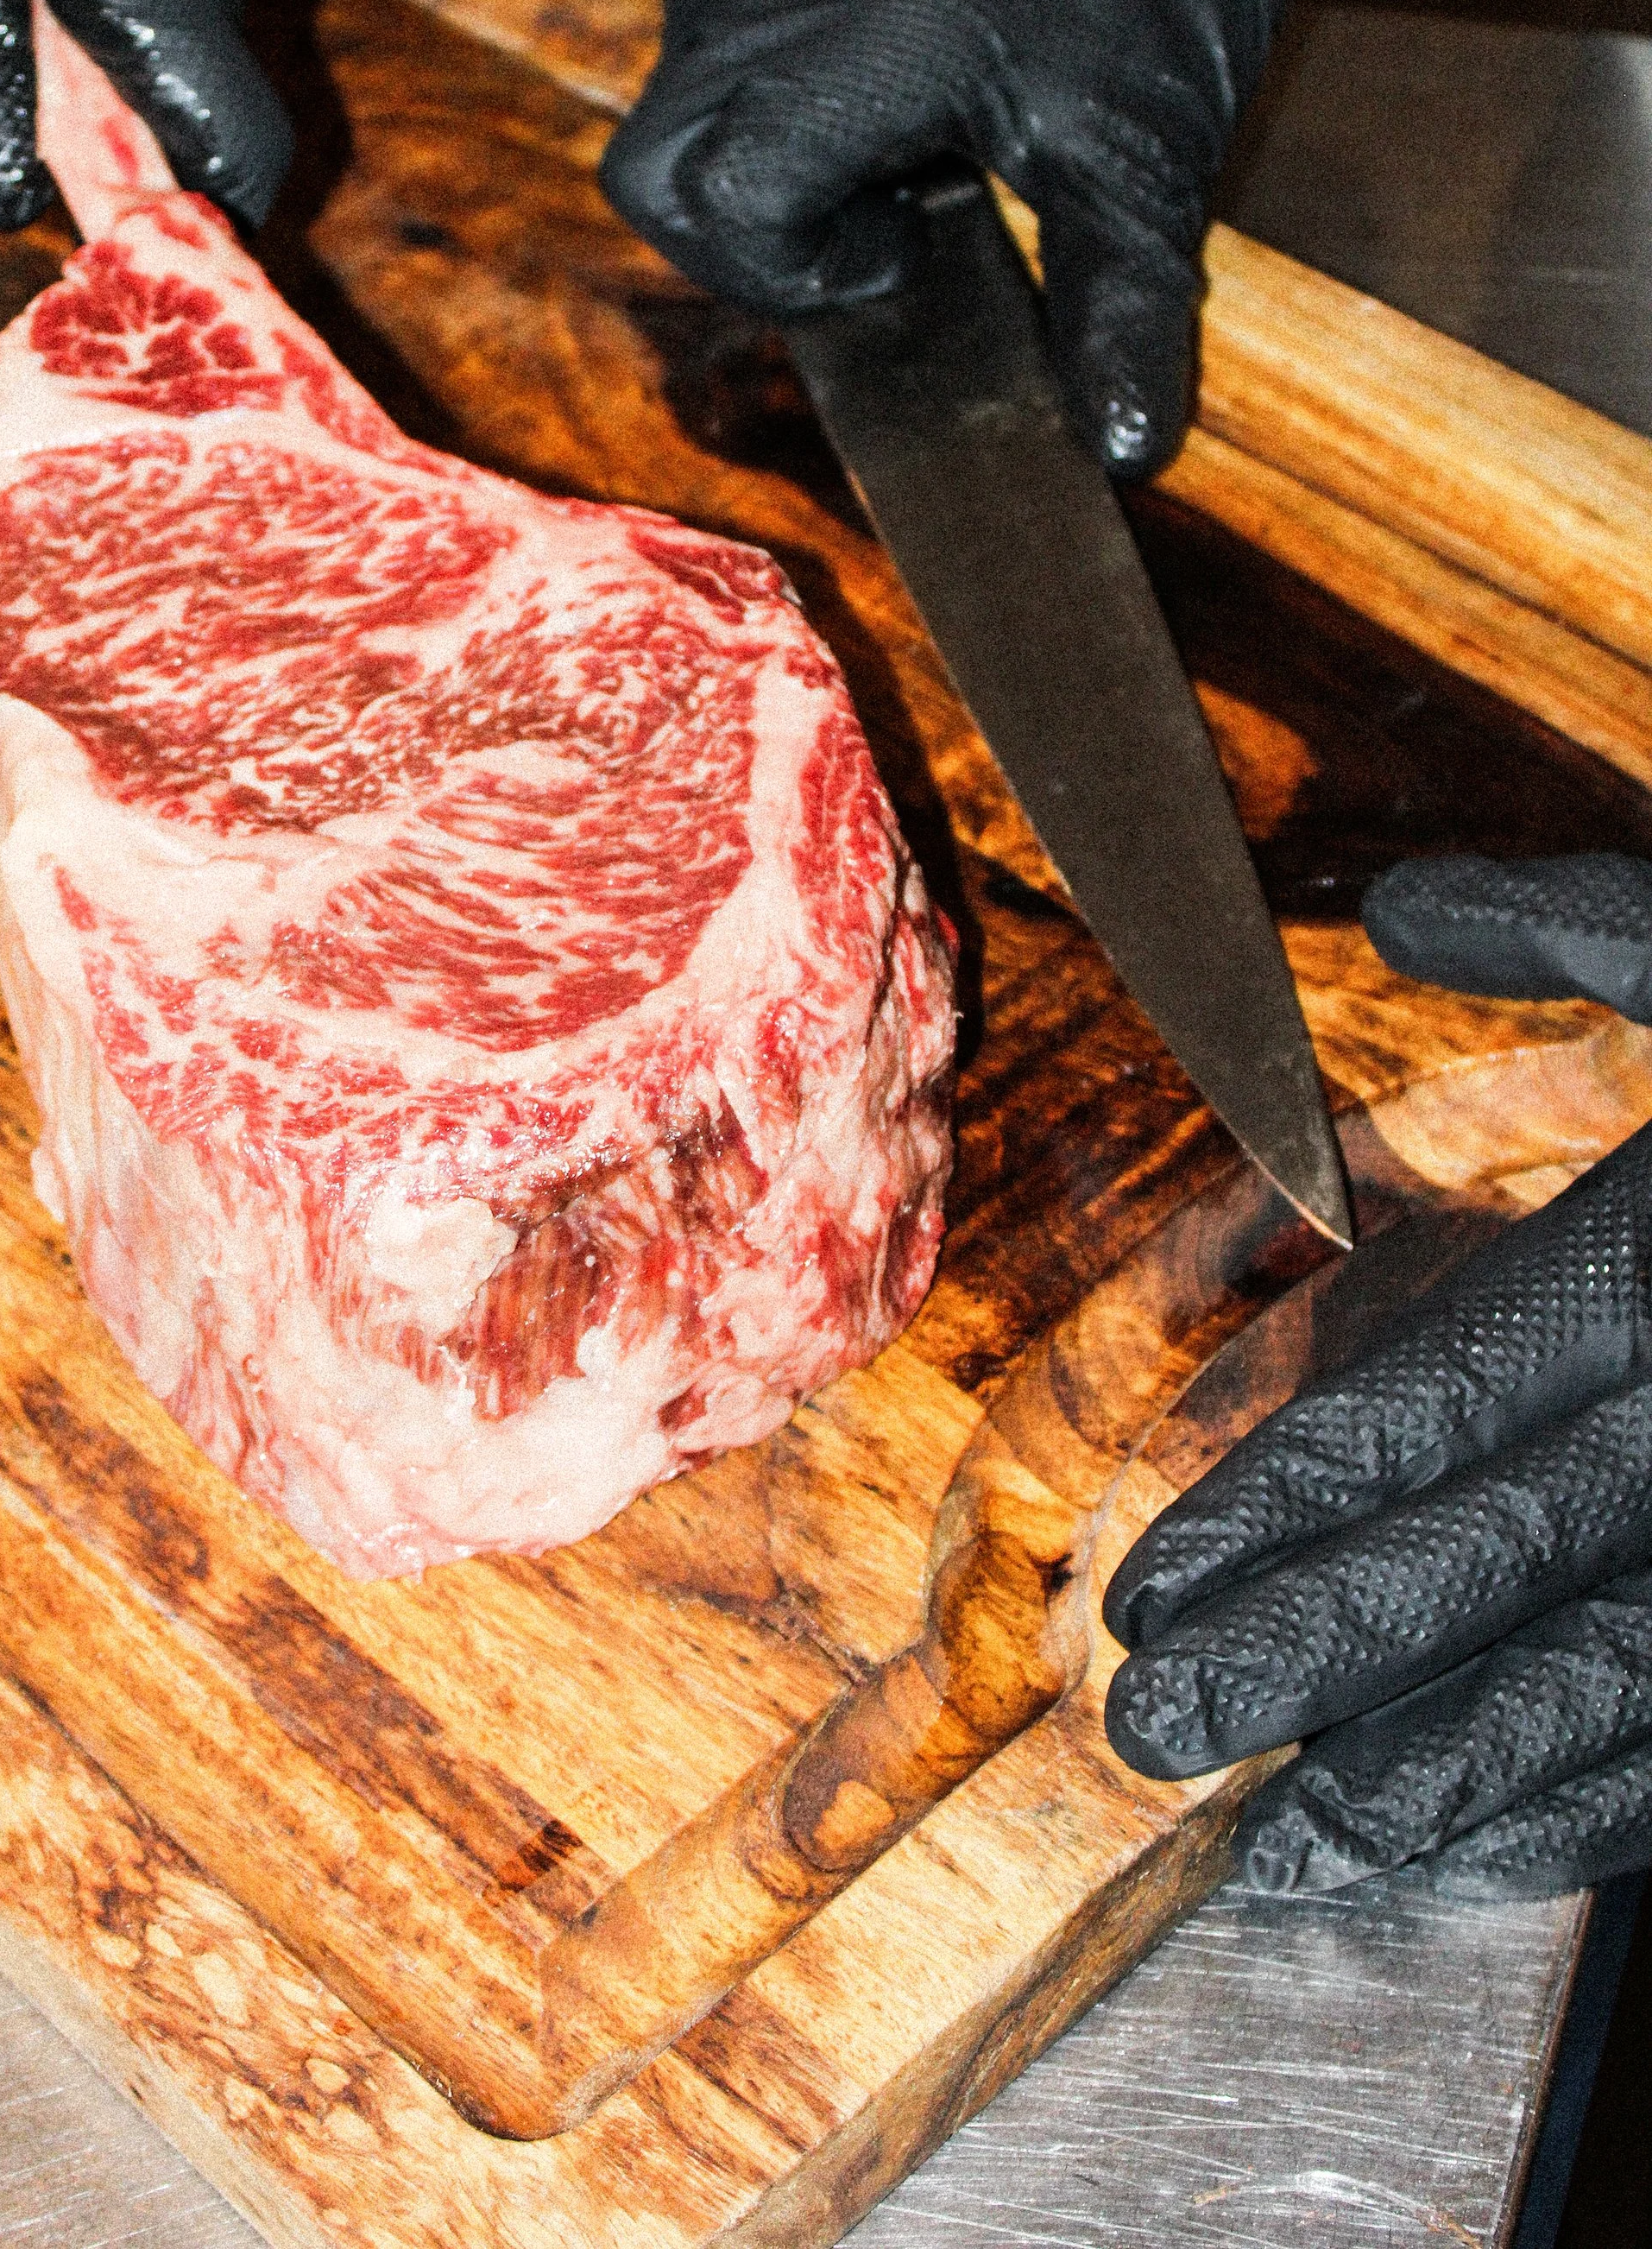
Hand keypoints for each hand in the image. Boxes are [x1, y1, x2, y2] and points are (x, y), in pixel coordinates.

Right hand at [599, 0, 1285, 478]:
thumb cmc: (1144, 21)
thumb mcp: (1142, 183)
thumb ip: (1117, 317)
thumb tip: (1127, 447)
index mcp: (879, 40)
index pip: (725, 196)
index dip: (790, 270)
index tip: (902, 252)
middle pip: (655, 173)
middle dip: (740, 249)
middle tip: (863, 242)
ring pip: (663, 126)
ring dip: (745, 184)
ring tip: (871, 172)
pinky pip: (692, 64)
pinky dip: (747, 120)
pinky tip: (854, 119)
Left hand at [1103, 851, 1651, 1897]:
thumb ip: (1568, 930)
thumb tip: (1402, 909)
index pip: (1430, 1404)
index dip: (1276, 1501)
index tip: (1146, 1580)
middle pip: (1484, 1556)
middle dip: (1307, 1652)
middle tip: (1154, 1733)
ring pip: (1606, 1679)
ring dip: (1445, 1770)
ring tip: (1297, 1844)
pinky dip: (1604, 1800)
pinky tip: (1496, 1842)